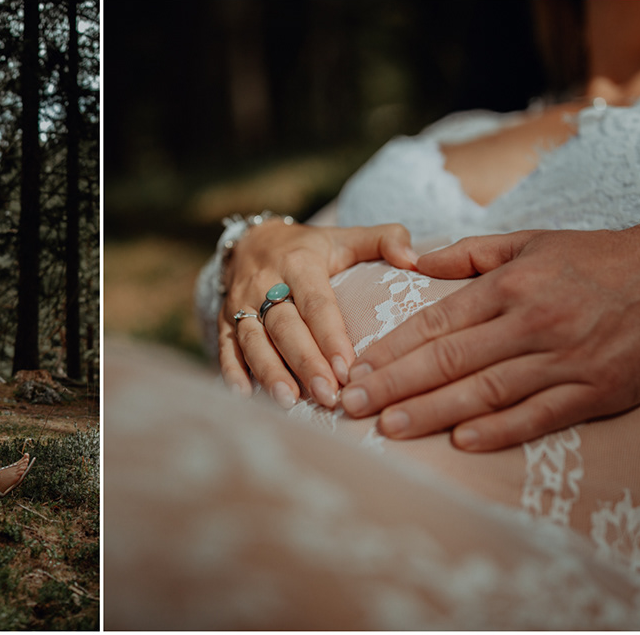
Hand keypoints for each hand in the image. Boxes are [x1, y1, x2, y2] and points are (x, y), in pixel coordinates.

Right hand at [218, 221, 417, 408]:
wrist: (253, 241)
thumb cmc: (311, 249)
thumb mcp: (345, 237)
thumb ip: (384, 240)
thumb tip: (414, 258)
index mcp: (300, 263)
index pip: (317, 303)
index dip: (330, 337)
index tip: (346, 368)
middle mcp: (265, 283)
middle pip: (285, 327)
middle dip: (305, 363)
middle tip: (326, 396)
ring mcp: (241, 304)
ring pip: (253, 340)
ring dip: (270, 373)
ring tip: (288, 403)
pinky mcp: (225, 320)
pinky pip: (226, 347)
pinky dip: (232, 372)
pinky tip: (245, 397)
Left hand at [339, 215, 639, 450]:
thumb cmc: (592, 258)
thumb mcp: (529, 241)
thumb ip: (469, 255)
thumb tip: (411, 260)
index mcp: (512, 284)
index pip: (439, 321)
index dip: (393, 347)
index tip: (357, 367)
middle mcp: (534, 322)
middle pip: (452, 360)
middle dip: (395, 384)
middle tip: (352, 405)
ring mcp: (565, 359)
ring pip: (488, 392)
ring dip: (433, 412)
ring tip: (390, 427)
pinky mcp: (595, 390)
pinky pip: (539, 415)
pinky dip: (499, 430)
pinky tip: (461, 441)